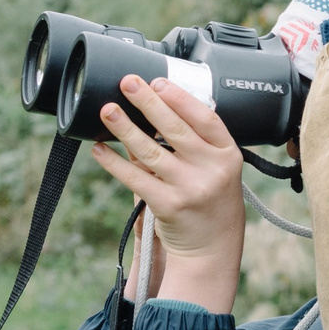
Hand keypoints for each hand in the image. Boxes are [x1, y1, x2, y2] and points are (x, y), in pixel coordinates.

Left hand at [86, 75, 244, 315]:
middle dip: (148, 102)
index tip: (158, 82)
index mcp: (227, 154)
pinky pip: (135, 178)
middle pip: (175, 129)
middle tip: (128, 83)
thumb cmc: (212, 202)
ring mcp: (190, 187)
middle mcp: (211, 169)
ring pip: (150, 151)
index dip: (180, 98)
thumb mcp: (218, 169)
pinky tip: (100, 149)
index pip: (204, 118)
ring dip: (125, 128)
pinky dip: (115, 162)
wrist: (213, 247)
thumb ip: (198, 145)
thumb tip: (159, 113)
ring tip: (107, 110)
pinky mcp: (167, 205)